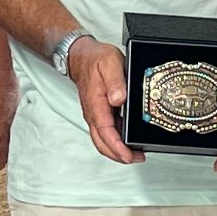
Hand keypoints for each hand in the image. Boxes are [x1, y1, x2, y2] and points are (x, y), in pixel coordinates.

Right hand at [67, 38, 139, 164]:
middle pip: (102, 143)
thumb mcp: (109, 62)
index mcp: (96, 104)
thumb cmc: (94, 59)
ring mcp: (95, 114)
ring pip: (103, 140)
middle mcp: (93, 113)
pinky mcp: (99, 113)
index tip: (129, 155)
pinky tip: (128, 139)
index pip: (105, 132)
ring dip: (117, 150)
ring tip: (135, 153)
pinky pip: (106, 132)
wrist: (80, 56)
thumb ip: (115, 81)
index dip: (117, 147)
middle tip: (136, 159)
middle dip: (118, 156)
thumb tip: (119, 99)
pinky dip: (116, 141)